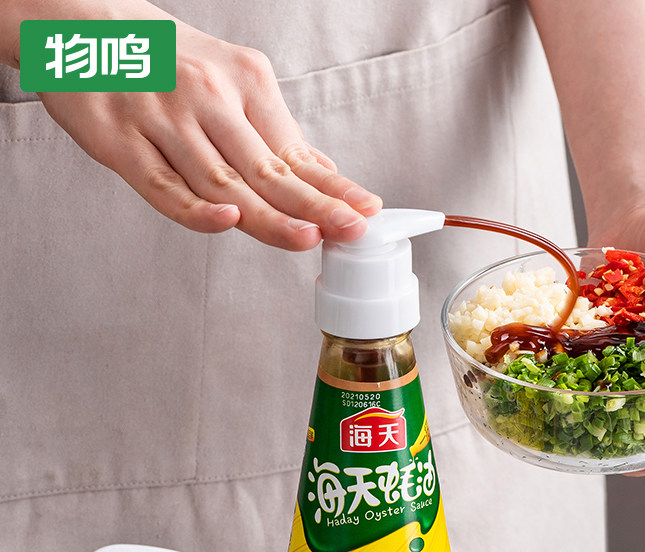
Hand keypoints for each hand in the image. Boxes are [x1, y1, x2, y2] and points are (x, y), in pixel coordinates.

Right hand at [26, 0, 381, 249]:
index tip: (364, 211)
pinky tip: (226, 220)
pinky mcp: (118, 139)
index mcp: (243, 82)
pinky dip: (193, 206)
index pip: (295, 151)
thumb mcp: (230, 80)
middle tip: (349, 231)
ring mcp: (161, 118)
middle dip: (313, 205)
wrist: (80, 19)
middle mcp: (206, 97)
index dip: (332, 187)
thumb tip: (322, 175)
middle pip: (266, 169)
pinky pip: (161, 184)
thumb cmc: (166, 61)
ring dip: (266, 215)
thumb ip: (272, 133)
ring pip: (221, 182)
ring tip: (306, 237)